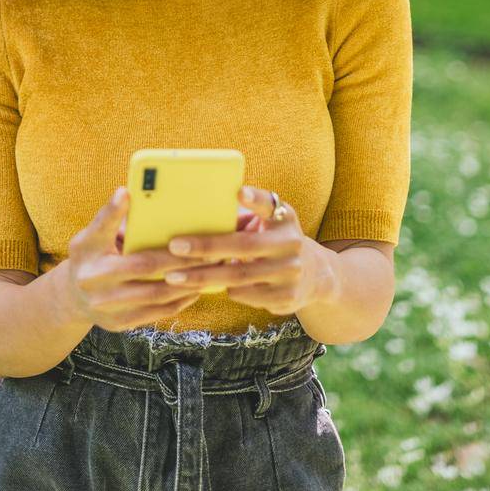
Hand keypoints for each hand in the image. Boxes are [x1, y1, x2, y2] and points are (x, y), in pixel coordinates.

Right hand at [61, 188, 213, 330]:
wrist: (73, 298)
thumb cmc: (91, 256)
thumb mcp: (91, 234)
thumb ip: (109, 218)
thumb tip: (127, 193)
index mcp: (86, 251)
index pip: (103, 228)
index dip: (115, 213)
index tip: (127, 192)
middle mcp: (93, 280)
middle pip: (143, 266)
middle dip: (179, 257)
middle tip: (207, 247)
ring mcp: (106, 306)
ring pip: (155, 293)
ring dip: (186, 281)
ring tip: (209, 268)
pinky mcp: (120, 324)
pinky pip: (156, 312)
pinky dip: (178, 300)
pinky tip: (195, 288)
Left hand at [161, 185, 334, 315]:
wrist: (315, 275)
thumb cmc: (276, 239)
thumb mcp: (271, 221)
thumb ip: (247, 215)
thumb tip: (201, 210)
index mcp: (285, 218)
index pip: (269, 205)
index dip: (255, 199)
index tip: (238, 192)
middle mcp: (292, 244)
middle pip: (243, 246)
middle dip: (206, 247)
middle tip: (174, 246)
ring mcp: (290, 274)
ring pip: (239, 276)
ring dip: (204, 277)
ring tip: (174, 276)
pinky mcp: (286, 298)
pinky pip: (246, 295)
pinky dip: (224, 290)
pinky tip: (201, 289)